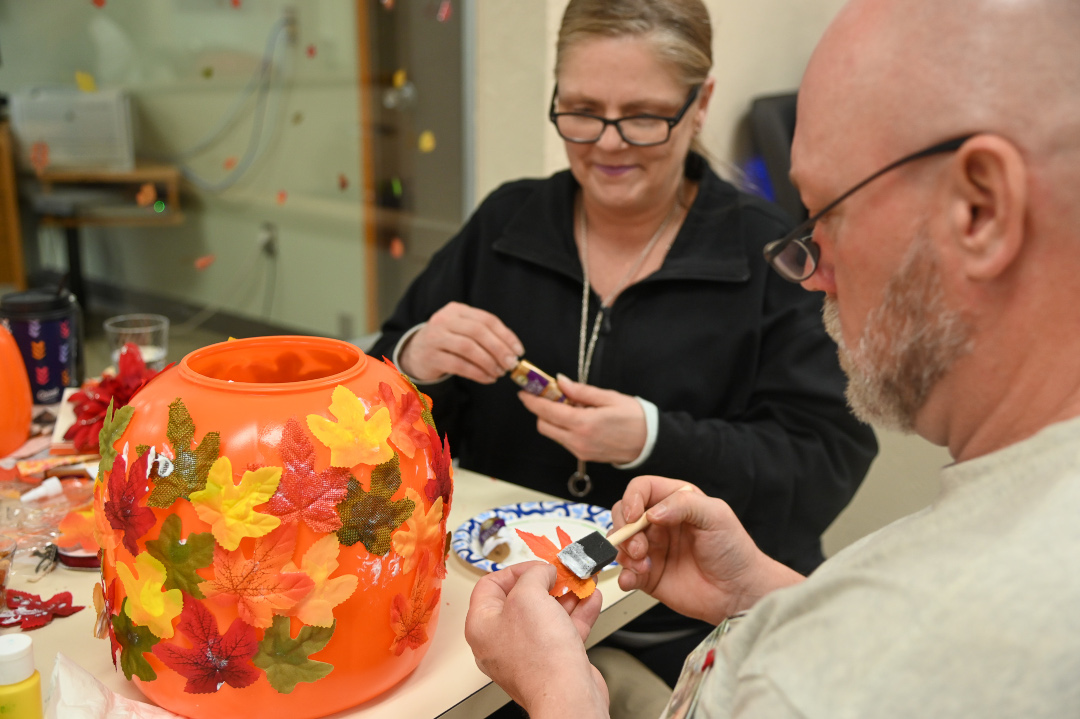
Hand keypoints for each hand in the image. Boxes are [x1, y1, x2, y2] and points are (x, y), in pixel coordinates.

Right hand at [399, 302, 523, 382]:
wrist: (415, 353)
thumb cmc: (448, 342)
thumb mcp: (463, 330)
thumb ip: (485, 335)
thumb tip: (513, 351)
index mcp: (457, 309)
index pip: (487, 319)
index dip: (506, 335)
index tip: (519, 351)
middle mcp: (444, 319)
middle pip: (478, 332)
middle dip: (499, 349)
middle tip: (511, 365)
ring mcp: (435, 337)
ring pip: (468, 348)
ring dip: (489, 363)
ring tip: (499, 373)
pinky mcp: (431, 356)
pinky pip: (459, 365)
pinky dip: (477, 373)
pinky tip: (488, 379)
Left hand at [465, 562, 608, 717]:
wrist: (567, 695)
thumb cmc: (540, 656)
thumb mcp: (530, 595)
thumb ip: (534, 574)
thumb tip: (542, 571)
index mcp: (482, 625)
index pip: (490, 585)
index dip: (515, 570)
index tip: (538, 566)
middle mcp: (500, 640)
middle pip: (521, 599)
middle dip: (546, 583)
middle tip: (561, 574)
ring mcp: (526, 652)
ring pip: (545, 614)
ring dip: (566, 596)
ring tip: (582, 581)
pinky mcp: (551, 660)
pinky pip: (562, 630)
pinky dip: (577, 613)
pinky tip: (591, 599)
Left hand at [518, 374, 645, 464]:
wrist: (650, 443)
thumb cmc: (634, 418)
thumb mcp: (609, 398)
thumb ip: (581, 391)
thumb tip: (560, 381)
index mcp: (583, 424)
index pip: (547, 412)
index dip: (532, 401)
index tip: (524, 391)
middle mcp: (578, 441)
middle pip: (543, 425)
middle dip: (541, 410)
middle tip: (550, 395)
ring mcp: (580, 451)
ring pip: (552, 434)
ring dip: (552, 419)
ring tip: (569, 405)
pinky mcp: (583, 456)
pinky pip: (564, 441)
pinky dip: (563, 428)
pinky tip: (576, 417)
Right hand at [612, 476, 804, 624]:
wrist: (739, 592)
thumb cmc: (734, 550)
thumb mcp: (716, 515)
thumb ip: (684, 504)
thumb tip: (652, 512)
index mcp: (675, 501)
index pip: (641, 489)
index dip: (632, 499)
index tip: (635, 516)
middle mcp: (660, 523)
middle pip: (624, 515)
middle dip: (624, 530)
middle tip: (640, 547)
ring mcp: (653, 549)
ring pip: (621, 543)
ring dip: (625, 553)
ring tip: (643, 565)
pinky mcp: (649, 575)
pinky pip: (626, 572)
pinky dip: (624, 575)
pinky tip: (633, 579)